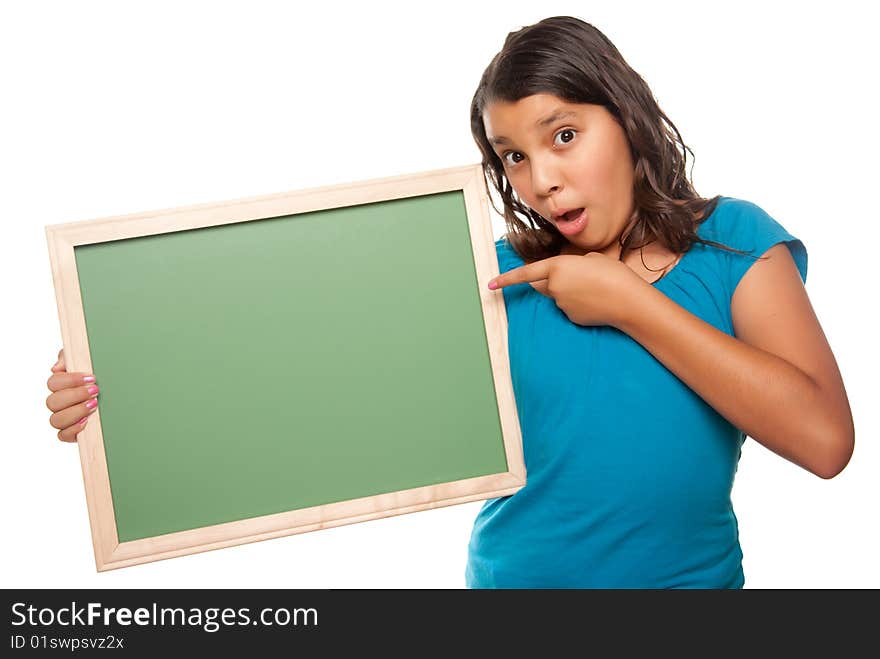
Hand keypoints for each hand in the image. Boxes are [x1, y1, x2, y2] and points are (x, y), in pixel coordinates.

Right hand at [46, 348, 99, 442]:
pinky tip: (87, 422)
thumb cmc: (101, 377)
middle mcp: (60, 402)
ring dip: (75, 412)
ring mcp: (64, 418)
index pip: (53, 383)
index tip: (92, 377)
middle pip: (53, 402)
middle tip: (96, 391)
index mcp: (61, 385)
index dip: (71, 380)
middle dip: (75, 396)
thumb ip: (71, 358)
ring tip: (94, 405)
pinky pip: (63, 436)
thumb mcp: (90, 361)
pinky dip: (73, 430)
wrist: (122, 394)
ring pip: (56, 420)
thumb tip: (56, 368)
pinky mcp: (71, 432)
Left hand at [488, 252, 642, 326]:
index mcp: (557, 267)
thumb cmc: (613, 274)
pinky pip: (570, 307)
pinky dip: (580, 304)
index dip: (506, 279)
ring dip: (572, 292)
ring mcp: (561, 304)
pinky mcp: (571, 317)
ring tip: (596, 288)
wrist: (627, 300)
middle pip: (543, 284)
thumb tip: (572, 276)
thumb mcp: (591, 259)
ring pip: (560, 296)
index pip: (525, 273)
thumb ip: (574, 265)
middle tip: (574, 277)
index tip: (490, 284)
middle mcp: (554, 287)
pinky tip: (597, 302)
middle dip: (549, 281)